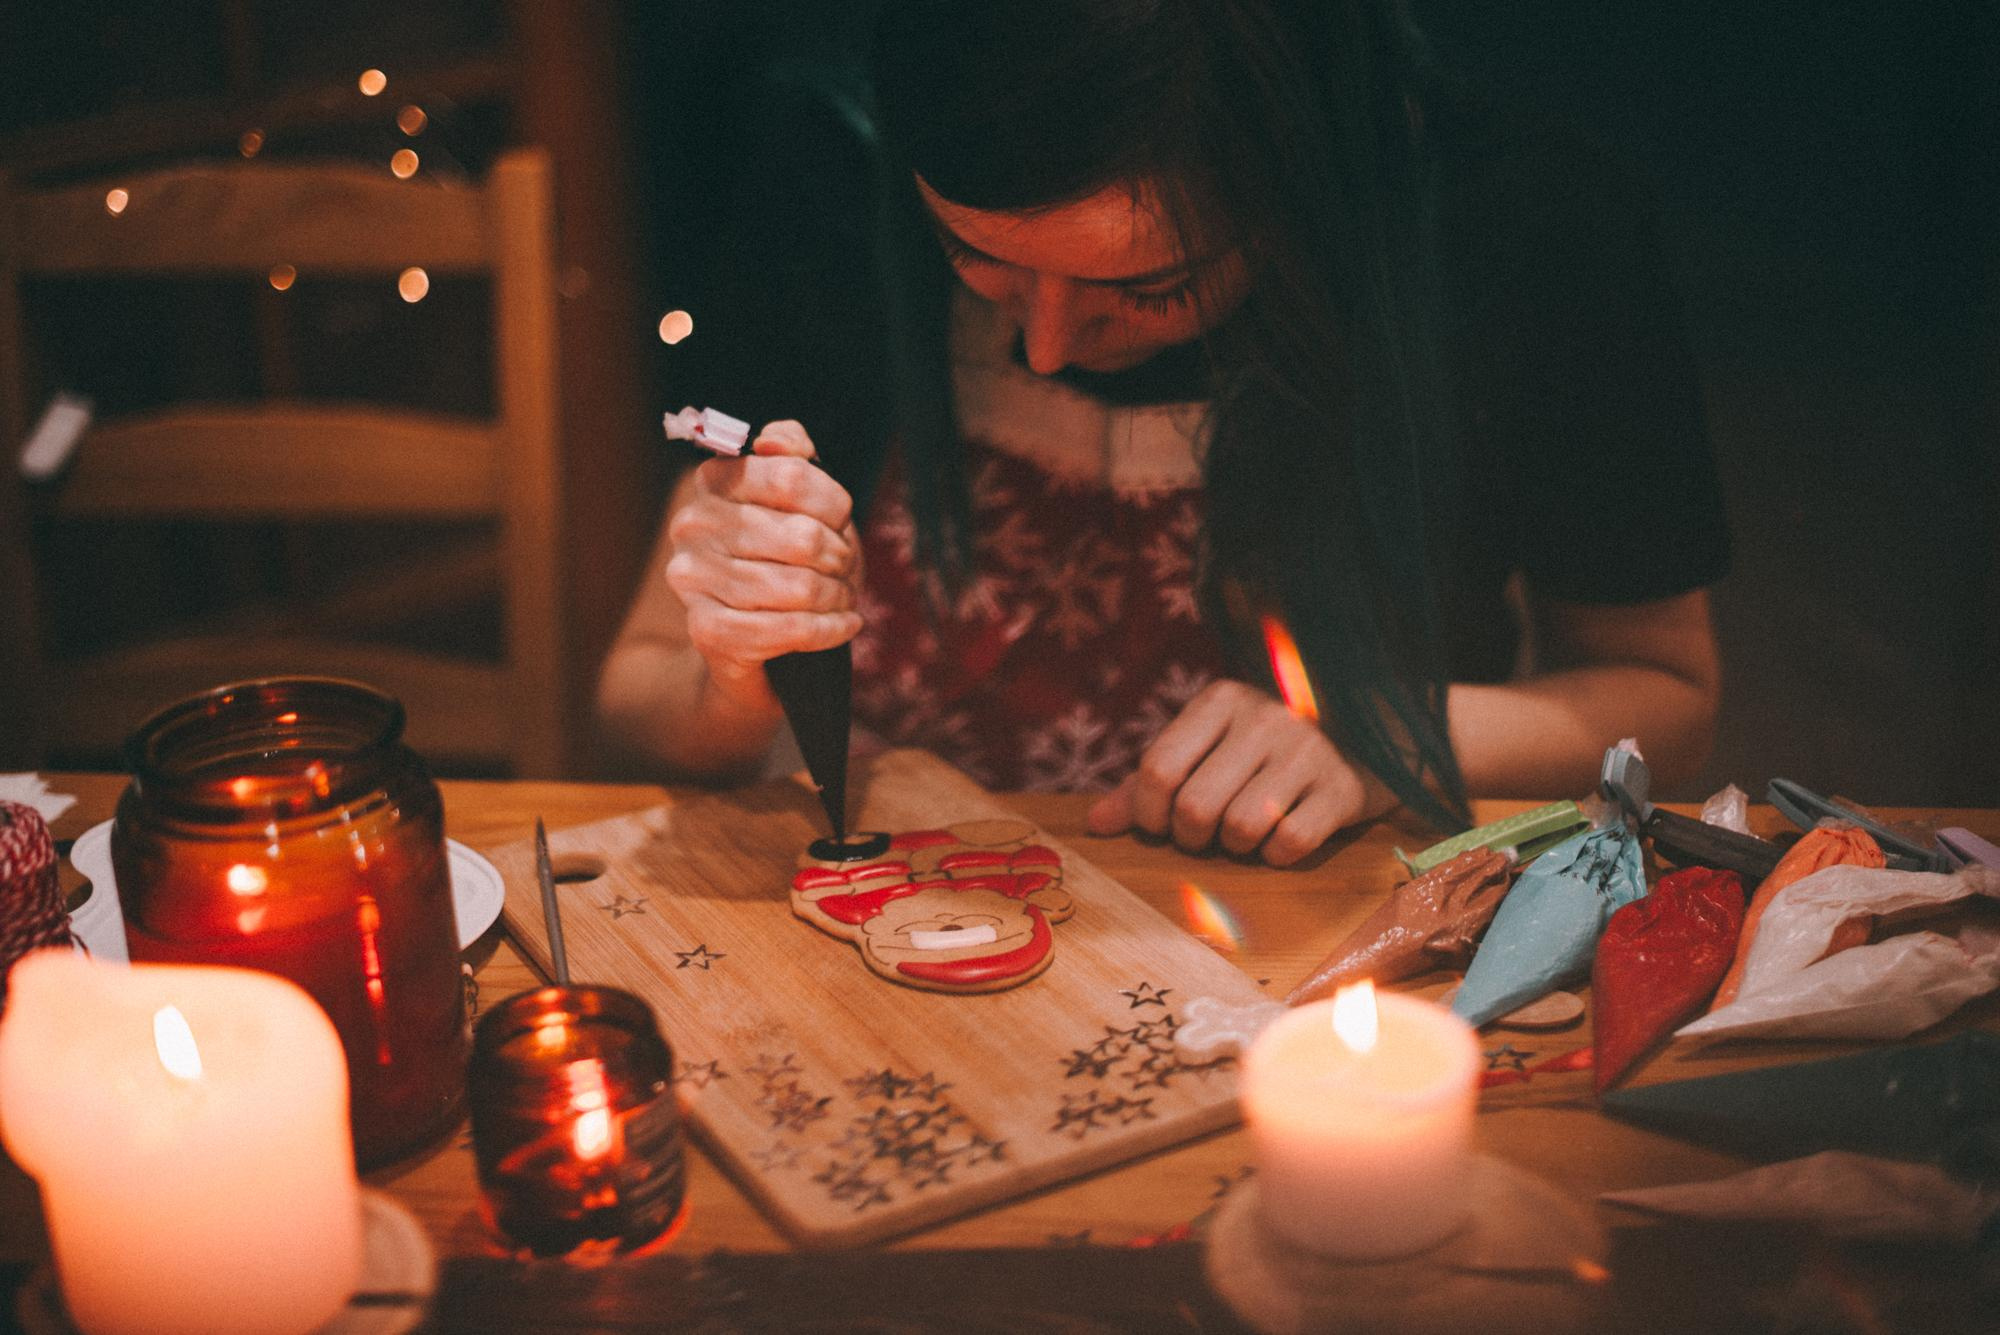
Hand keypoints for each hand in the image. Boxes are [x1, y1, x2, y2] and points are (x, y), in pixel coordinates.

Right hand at [664, 420, 862, 699]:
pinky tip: (843, 625)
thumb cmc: (784, 556)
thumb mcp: (797, 500)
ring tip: (841, 598)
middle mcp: (693, 525)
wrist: (753, 633)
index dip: (833, 504)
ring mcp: (694, 579)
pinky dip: (828, 630)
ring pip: (798, 587)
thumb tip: (773, 442)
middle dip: (839, 557)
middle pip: (801, 537)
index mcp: (714, 481)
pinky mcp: (706, 630)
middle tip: (843, 569)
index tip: (840, 522)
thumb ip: (792, 456)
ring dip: (836, 597)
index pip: (791, 477)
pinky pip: (787, 630)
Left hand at [1085, 680, 1395, 865]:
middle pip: (1195, 806)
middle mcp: (1265, 717)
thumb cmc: (1265, 750)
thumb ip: (1147, 784)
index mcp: (1221, 699)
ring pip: (1241, 828)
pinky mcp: (1344, 788)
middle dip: (1191, 837)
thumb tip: (1096, 824)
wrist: (1367, 736)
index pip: (1158, 767)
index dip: (1148, 811)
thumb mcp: (1208, 747)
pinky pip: (1288, 845)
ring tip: (1245, 832)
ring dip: (1235, 847)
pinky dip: (1276, 855)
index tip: (1161, 823)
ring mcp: (1309, 751)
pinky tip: (1281, 838)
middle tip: (1206, 834)